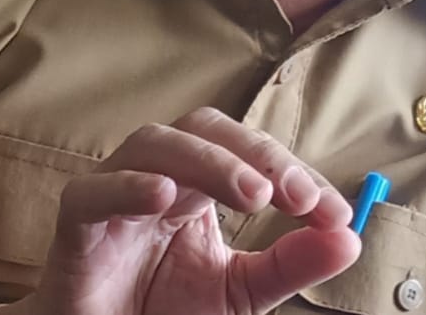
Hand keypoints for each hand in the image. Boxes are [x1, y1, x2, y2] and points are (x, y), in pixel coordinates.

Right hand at [25, 108, 360, 314]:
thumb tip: (351, 238)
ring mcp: (113, 194)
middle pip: (206, 129)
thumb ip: (290, 264)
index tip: (335, 214)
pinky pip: (92, 191)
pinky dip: (127, 186)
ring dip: (210, 161)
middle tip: (297, 197)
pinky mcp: (74, 225)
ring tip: (252, 196)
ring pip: (156, 142)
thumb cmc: (162, 312)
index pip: (251, 153)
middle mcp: (157, 173)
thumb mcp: (241, 293)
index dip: (296, 174)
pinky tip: (164, 196)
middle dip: (257, 154)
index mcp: (197, 182)